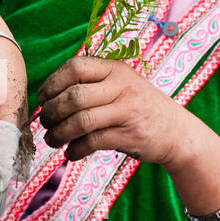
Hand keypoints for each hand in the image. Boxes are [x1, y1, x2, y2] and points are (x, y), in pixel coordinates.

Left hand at [38, 56, 190, 164]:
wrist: (177, 132)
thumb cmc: (139, 108)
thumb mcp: (121, 85)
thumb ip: (92, 84)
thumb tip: (48, 97)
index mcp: (115, 69)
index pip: (75, 67)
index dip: (52, 83)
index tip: (42, 98)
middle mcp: (122, 86)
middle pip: (74, 96)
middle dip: (52, 112)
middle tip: (45, 123)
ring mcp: (128, 110)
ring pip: (81, 121)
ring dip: (59, 133)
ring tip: (52, 140)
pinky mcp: (129, 135)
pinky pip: (92, 142)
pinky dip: (75, 150)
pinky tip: (70, 153)